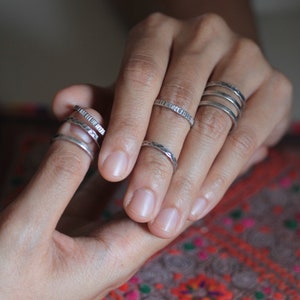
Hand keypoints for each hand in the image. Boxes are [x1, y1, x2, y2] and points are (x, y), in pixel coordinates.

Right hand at [0, 110, 182, 298]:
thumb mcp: (25, 232)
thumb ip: (58, 179)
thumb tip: (83, 125)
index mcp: (118, 255)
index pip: (171, 211)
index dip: (181, 172)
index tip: (185, 134)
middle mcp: (113, 244)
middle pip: (146, 192)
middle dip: (148, 151)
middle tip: (153, 113)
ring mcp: (92, 233)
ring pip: (119, 186)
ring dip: (120, 151)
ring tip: (123, 117)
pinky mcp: (70, 225)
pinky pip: (93, 186)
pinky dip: (92, 160)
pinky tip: (94, 135)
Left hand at [53, 13, 291, 238]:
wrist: (219, 73)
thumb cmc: (166, 84)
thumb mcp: (131, 91)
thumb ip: (103, 100)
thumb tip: (66, 105)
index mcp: (160, 33)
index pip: (139, 77)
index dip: (126, 126)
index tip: (112, 172)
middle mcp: (204, 36)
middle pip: (177, 105)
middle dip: (157, 163)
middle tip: (140, 209)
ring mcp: (245, 59)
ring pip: (213, 126)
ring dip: (187, 179)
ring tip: (166, 219)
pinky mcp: (275, 88)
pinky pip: (246, 139)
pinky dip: (221, 176)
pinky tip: (197, 206)